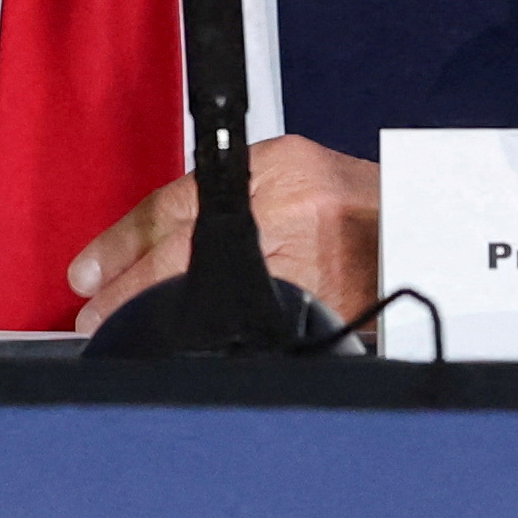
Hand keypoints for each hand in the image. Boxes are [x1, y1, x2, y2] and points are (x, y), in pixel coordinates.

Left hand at [69, 133, 375, 334]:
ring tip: (122, 333)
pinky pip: (243, 327)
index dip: (123, 241)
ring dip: (156, 318)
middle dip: (127, 287)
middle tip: (92, 312)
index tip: (89, 268)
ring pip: (204, 294)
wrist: (429, 239)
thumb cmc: (364, 211)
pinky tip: (180, 349)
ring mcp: (302, 265)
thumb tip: (163, 238)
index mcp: (278, 168)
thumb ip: (236, 196)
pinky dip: (207, 339)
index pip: (176, 204)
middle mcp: (286, 212)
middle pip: (179, 252)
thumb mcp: (298, 176)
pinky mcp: (315, 310)